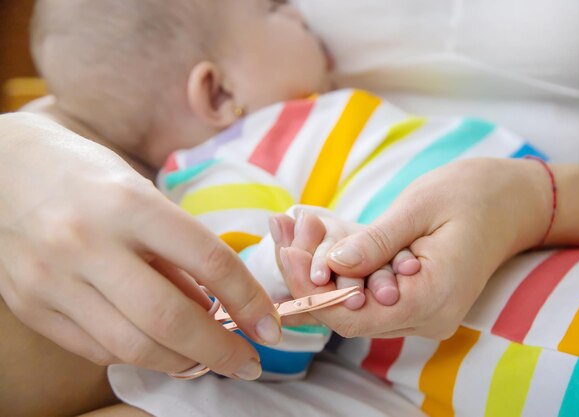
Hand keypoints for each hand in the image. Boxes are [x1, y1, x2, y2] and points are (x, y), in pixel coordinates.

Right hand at [0, 113, 280, 379]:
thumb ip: (174, 252)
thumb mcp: (142, 195)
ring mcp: (51, 280)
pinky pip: (96, 349)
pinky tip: (160, 351)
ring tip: (207, 360)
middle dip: (220, 350)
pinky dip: (137, 356)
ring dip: (182, 362)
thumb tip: (211, 309)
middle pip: (170, 318)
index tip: (270, 325)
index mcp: (128, 204)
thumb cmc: (87, 176)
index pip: (207, 260)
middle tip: (248, 362)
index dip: (248, 300)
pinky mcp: (30, 306)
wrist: (4, 169)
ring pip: (132, 346)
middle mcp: (87, 243)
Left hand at [277, 158, 550, 338]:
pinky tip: (319, 240)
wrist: (514, 201)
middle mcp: (427, 317)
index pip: (354, 316)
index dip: (313, 290)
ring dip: (322, 272)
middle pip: (348, 314)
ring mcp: (423, 312)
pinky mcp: (417, 300)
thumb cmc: (474, 195)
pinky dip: (344, 271)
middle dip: (310, 276)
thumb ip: (376, 241)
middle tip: (283, 231)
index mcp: (433, 298)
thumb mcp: (420, 207)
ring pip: (354, 306)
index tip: (287, 251)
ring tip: (296, 229)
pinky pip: (369, 295)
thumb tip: (332, 264)